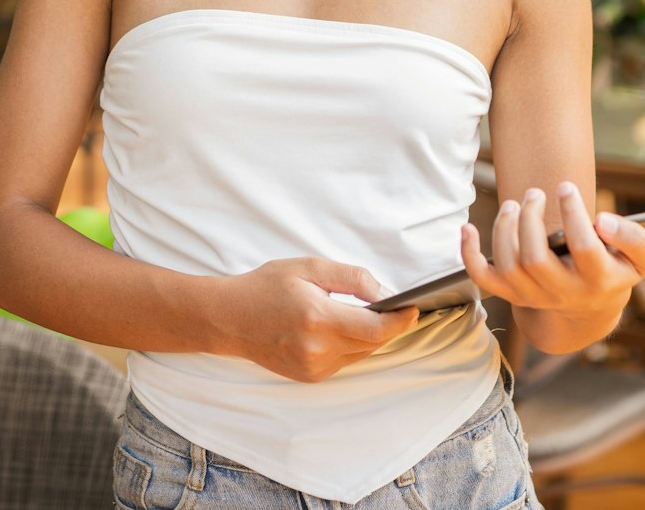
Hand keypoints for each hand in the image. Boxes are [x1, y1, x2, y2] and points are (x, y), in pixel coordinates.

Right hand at [214, 257, 420, 382]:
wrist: (230, 318)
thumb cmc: (266, 286)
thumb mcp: (309, 267)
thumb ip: (351, 278)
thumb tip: (384, 293)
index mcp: (318, 317)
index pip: (375, 329)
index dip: (401, 321)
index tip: (414, 308)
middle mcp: (317, 348)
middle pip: (372, 343)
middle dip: (387, 325)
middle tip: (394, 306)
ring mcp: (313, 367)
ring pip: (360, 353)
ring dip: (368, 335)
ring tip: (360, 313)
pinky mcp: (310, 376)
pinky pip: (344, 361)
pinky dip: (349, 344)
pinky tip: (336, 327)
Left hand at [458, 181, 644, 317]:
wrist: (591, 307)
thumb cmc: (617, 268)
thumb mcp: (642, 257)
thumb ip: (634, 238)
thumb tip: (603, 221)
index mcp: (599, 280)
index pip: (584, 248)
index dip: (574, 215)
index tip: (566, 187)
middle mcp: (564, 293)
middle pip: (535, 259)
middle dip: (530, 219)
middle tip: (534, 193)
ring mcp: (535, 296)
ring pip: (509, 266)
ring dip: (505, 229)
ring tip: (515, 204)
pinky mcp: (513, 294)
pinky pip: (484, 279)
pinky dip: (469, 254)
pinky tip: (468, 228)